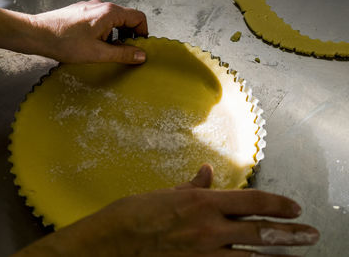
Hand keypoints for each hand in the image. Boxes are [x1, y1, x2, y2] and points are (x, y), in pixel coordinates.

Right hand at [13, 164, 318, 256]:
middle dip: (290, 233)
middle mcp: (208, 227)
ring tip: (296, 252)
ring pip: (251, 254)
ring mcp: (203, 252)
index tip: (294, 206)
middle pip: (259, 230)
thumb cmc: (135, 214)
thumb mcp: (166, 194)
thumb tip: (209, 174)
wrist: (112, 243)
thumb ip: (193, 186)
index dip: (277, 202)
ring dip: (276, 253)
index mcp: (202, 202)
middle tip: (311, 234)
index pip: (251, 200)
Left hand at [29, 0, 147, 63]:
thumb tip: (140, 55)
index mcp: (109, 13)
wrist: (37, 35)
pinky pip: (101, 21)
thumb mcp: (98, 53)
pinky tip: (93, 45)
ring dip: (115, 36)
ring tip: (105, 51)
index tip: (139, 47)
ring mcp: (91, 8)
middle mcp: (101, 6)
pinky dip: (104, 33)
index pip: (138, 17)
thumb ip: (122, 54)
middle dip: (129, 36)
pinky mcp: (82, 13)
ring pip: (113, 21)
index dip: (143, 34)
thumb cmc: (63, 42)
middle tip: (123, 52)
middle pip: (127, 18)